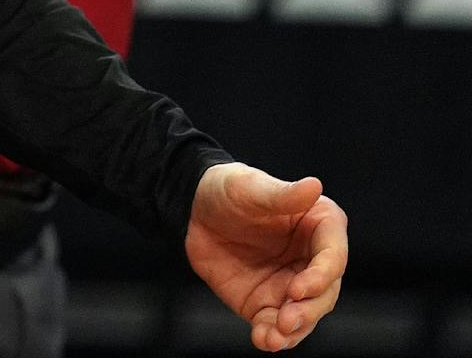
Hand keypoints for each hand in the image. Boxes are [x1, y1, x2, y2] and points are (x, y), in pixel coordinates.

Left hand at [186, 163, 346, 350]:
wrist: (193, 207)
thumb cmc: (230, 189)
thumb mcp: (252, 187)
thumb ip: (283, 195)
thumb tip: (314, 186)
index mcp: (320, 228)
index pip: (334, 257)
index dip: (321, 276)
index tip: (298, 288)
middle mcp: (313, 261)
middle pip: (325, 293)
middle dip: (308, 310)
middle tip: (286, 320)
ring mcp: (292, 285)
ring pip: (305, 315)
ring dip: (294, 330)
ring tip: (274, 338)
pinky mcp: (267, 302)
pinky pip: (275, 325)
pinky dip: (272, 336)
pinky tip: (263, 340)